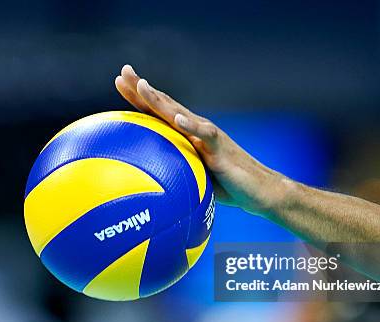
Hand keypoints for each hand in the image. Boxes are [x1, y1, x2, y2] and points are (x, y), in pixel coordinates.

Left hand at [115, 64, 291, 214]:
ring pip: (180, 113)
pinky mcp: (220, 147)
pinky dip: (191, 125)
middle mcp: (195, 129)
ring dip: (160, 100)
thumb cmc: (228, 187)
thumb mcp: (196, 180)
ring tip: (142, 86)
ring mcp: (208, 135)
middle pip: (165, 104)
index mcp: (186, 134)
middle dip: (142, 88)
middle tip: (123, 73)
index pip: (158, 113)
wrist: (260, 191)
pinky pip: (205, 134)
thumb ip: (176, 174)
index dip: (139, 97)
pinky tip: (177, 118)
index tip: (119, 82)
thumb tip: (149, 186)